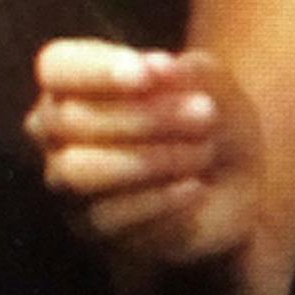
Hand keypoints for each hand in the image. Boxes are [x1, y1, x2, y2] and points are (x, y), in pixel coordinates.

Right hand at [26, 40, 262, 265]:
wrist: (236, 177)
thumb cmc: (207, 115)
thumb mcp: (208, 82)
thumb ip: (182, 72)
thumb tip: (159, 70)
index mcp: (75, 82)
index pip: (57, 67)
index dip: (97, 70)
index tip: (149, 74)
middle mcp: (58, 132)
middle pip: (71, 119)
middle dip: (145, 116)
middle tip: (207, 113)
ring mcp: (68, 183)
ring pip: (80, 170)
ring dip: (152, 158)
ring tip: (205, 152)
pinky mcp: (93, 227)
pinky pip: (108, 215)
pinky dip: (159, 199)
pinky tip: (195, 187)